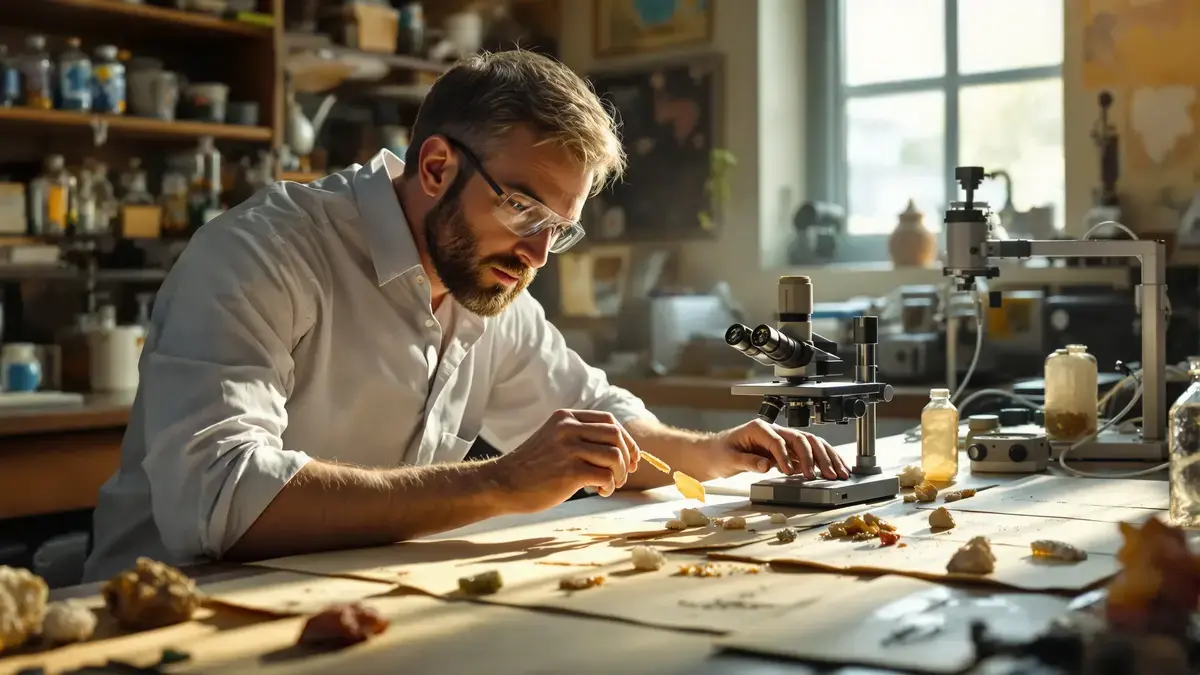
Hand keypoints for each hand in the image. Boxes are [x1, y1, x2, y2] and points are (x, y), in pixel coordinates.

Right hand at [491, 409, 640, 512]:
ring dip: (620, 474)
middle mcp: (568, 428)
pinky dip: (609, 486)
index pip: (609, 421)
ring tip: (610, 485)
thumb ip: (579, 437)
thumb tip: (619, 450)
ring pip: (615, 455)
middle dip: (627, 457)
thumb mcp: (553, 439)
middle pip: (616, 436)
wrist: (501, 484)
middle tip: (623, 475)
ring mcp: (568, 448)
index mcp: (565, 417)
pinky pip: (605, 476)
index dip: (627, 440)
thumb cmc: (530, 468)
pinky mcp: (569, 471)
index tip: (632, 458)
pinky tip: (599, 491)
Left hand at [706, 420, 849, 479]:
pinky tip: (834, 468)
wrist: (714, 453)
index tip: (791, 472)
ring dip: (826, 457)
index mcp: (758, 428)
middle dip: (815, 457)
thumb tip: (765, 465)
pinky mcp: (786, 450)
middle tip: (825, 474)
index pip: (777, 440)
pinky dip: (822, 460)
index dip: (786, 456)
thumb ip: (747, 461)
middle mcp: (773, 430)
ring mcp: (781, 439)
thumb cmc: (719, 453)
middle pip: (800, 439)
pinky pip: (808, 453)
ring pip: (810, 443)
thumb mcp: (728, 459)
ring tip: (838, 472)